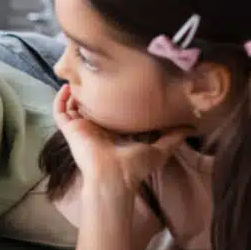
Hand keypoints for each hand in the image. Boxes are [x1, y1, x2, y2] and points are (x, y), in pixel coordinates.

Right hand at [54, 85, 186, 192]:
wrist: (114, 175)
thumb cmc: (134, 165)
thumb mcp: (159, 149)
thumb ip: (173, 138)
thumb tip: (191, 127)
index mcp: (112, 132)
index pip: (107, 111)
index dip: (108, 98)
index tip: (115, 82)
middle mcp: (95, 128)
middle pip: (88, 106)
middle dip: (89, 91)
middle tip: (94, 74)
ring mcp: (80, 128)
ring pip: (72, 106)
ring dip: (74, 92)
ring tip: (79, 76)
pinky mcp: (69, 129)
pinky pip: (59, 111)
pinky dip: (60, 99)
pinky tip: (67, 86)